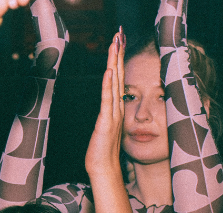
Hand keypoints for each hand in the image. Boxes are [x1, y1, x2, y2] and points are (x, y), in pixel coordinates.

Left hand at [84, 30, 125, 176]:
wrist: (104, 169)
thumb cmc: (102, 151)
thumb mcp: (104, 128)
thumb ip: (107, 115)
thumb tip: (107, 107)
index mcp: (116, 107)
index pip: (117, 78)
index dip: (118, 60)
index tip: (118, 43)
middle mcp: (117, 107)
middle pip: (118, 74)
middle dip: (118, 53)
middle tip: (119, 34)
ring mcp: (113, 113)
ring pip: (114, 82)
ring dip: (114, 62)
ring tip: (115, 44)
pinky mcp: (106, 122)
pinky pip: (107, 99)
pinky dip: (107, 84)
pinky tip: (108, 70)